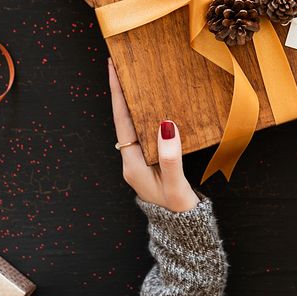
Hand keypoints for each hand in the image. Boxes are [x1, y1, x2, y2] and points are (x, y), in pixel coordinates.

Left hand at [109, 59, 198, 211]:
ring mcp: (140, 159)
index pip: (122, 120)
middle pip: (124, 117)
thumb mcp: (174, 186)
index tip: (113, 69)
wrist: (183, 231)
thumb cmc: (178, 210)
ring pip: (134, 122)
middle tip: (123, 64)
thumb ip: (169, 158)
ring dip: (134, 100)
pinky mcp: (151, 160)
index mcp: (132, 163)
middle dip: (122, 91)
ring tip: (136, 76)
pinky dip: (147, 112)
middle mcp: (132, 159)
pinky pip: (145, 130)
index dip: (118, 93)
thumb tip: (166, 125)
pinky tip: (155, 103)